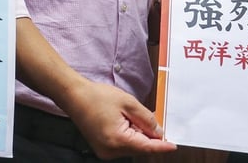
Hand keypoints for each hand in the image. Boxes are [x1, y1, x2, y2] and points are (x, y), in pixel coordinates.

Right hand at [62, 80, 176, 157]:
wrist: (74, 96)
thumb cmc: (97, 97)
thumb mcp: (128, 103)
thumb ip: (146, 119)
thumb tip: (158, 131)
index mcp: (117, 140)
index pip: (146, 147)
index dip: (161, 147)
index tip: (173, 146)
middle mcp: (110, 151)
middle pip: (139, 147)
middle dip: (148, 135)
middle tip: (149, 118)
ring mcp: (105, 151)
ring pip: (131, 146)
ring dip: (138, 134)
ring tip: (130, 115)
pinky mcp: (102, 148)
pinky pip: (122, 144)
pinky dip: (129, 135)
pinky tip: (126, 121)